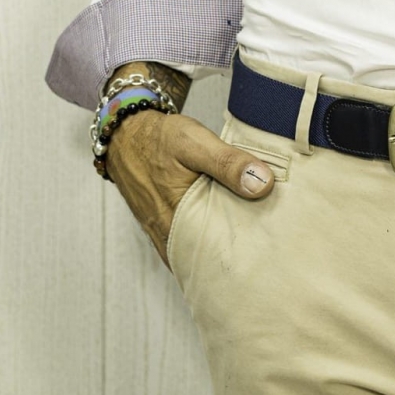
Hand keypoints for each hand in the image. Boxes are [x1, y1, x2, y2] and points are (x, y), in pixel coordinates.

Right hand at [104, 107, 273, 265]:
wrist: (126, 133)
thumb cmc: (159, 138)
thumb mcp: (195, 142)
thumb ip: (228, 162)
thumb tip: (263, 184)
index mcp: (176, 220)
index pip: (213, 257)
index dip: (241, 260)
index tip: (269, 258)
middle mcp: (167, 234)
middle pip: (207, 258)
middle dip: (234, 260)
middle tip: (266, 257)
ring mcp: (163, 232)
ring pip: (197, 252)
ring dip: (219, 250)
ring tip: (251, 248)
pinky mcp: (163, 224)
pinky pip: (187, 242)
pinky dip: (205, 241)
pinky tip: (225, 233)